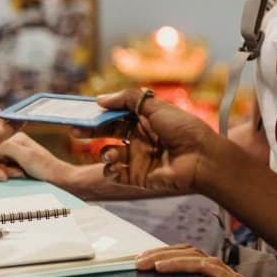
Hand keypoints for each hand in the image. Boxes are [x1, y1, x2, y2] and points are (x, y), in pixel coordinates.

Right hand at [0, 132, 72, 182]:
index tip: (3, 176)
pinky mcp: (16, 162)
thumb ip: (6, 147)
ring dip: (7, 173)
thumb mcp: (25, 156)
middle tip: (17, 175)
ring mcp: (14, 152)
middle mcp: (13, 143)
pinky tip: (20, 175)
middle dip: (2, 169)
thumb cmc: (45, 167)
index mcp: (15, 137)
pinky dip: (9, 174)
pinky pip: (3, 169)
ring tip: (21, 175)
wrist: (57, 177)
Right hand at [93, 88, 218, 193]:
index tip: (81, 112)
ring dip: (105, 153)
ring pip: (108, 155)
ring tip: (112, 153)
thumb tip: (100, 99)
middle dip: (91, 132)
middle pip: (107, 134)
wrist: (201, 158)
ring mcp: (137, 158)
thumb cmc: (184, 129)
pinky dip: (110, 171)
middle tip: (76, 130)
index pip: (115, 115)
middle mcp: (139, 138)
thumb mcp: (156, 105)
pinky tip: (115, 166)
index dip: (98, 113)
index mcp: (144, 120)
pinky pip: (114, 175)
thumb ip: (128, 99)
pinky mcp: (137, 176)